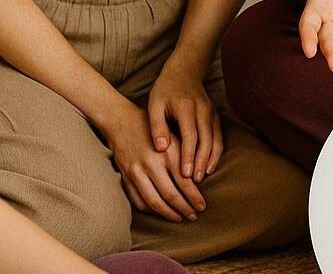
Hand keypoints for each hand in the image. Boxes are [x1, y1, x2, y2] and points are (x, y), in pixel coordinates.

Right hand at [106, 102, 206, 222]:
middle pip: (171, 195)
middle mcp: (152, 163)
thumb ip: (185, 156)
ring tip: (179, 218)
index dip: (194, 197)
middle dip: (184, 208)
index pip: (185, 181)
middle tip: (194, 216)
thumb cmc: (154, 128)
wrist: (123, 121)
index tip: (202, 206)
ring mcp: (136, 172)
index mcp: (168, 152)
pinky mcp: (126, 178)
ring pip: (154, 202)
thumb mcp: (173, 137)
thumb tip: (199, 179)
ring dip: (168, 214)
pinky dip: (151, 210)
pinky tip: (161, 211)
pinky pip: (139, 201)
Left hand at [148, 62, 223, 182]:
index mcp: (186, 108)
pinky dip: (216, 151)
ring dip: (210, 159)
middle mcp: (202, 110)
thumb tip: (161, 149)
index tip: (185, 174)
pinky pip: (219, 136)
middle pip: (205, 140)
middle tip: (195, 182)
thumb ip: (157, 126)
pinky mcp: (214, 115)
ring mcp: (211, 112)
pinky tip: (210, 165)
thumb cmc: (165, 90)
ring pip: (215, 139)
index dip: (188, 155)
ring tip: (203, 177)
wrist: (184, 72)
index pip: (190, 135)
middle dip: (201, 162)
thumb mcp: (155, 105)